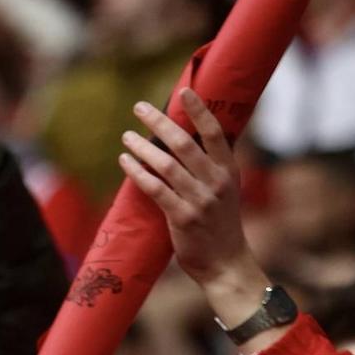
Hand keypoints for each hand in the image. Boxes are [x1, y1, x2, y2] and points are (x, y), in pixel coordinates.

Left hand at [118, 91, 269, 326]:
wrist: (226, 263)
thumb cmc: (221, 225)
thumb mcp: (226, 191)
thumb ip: (210, 167)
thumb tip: (183, 141)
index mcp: (229, 171)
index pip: (215, 132)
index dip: (199, 110)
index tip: (184, 90)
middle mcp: (216, 182)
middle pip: (184, 143)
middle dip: (160, 122)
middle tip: (139, 108)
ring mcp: (199, 200)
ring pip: (166, 165)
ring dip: (142, 147)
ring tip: (126, 136)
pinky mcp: (182, 218)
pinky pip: (155, 189)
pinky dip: (138, 173)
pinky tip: (125, 161)